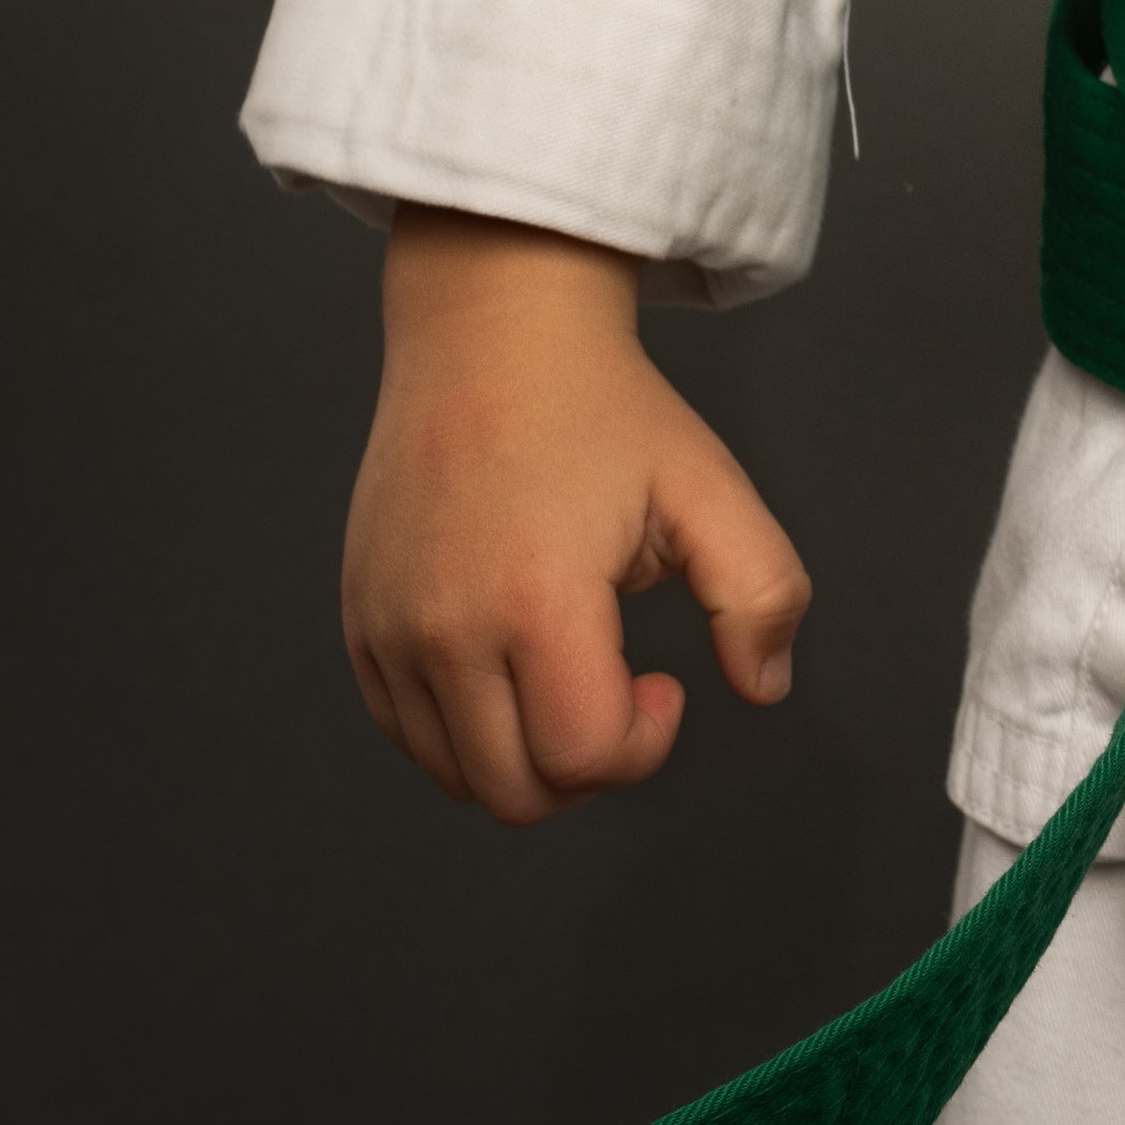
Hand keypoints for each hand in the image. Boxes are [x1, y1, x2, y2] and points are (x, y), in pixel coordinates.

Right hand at [342, 206, 810, 824]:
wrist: (493, 333)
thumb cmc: (605, 409)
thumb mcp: (709, 486)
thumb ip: (761, 593)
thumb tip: (766, 687)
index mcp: (534, 598)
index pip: (582, 757)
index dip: (642, 746)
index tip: (661, 682)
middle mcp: (443, 627)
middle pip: (515, 792)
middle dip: (589, 769)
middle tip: (617, 690)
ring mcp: (387, 628)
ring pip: (457, 775)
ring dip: (526, 756)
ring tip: (565, 672)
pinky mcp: (359, 622)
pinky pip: (407, 734)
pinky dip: (465, 732)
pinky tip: (511, 663)